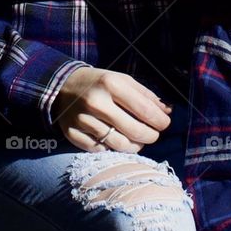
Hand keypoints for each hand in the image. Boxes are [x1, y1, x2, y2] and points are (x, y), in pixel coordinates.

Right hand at [55, 66, 171, 152]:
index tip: (165, 123)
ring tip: (139, 140)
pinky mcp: (73, 134)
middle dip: (151, 136)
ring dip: (135, 146)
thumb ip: (146, 95)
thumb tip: (168, 111)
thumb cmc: (100, 83)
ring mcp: (83, 120)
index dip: (160, 121)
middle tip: (154, 134)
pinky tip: (117, 140)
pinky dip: (113, 148)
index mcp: (111, 84)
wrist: (63, 86)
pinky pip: (101, 150)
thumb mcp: (123, 80)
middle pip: (134, 131)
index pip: (144, 110)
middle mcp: (96, 103)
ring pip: (119, 145)